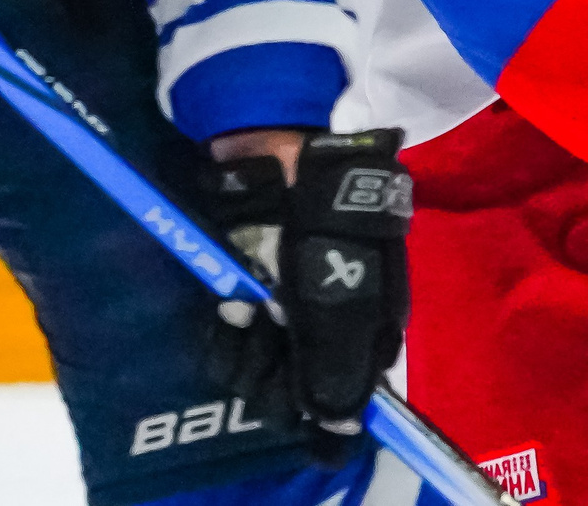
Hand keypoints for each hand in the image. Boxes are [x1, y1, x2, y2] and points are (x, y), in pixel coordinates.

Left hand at [200, 129, 414, 440]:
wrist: (283, 160)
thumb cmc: (327, 224)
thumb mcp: (342, 294)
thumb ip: (337, 362)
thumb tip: (338, 427)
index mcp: (364, 336)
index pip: (339, 403)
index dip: (316, 412)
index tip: (299, 399)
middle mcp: (322, 337)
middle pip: (290, 397)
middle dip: (271, 373)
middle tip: (267, 332)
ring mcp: (281, 320)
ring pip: (254, 376)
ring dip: (242, 352)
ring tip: (241, 312)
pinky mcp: (246, 300)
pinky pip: (228, 347)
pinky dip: (224, 335)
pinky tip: (228, 306)